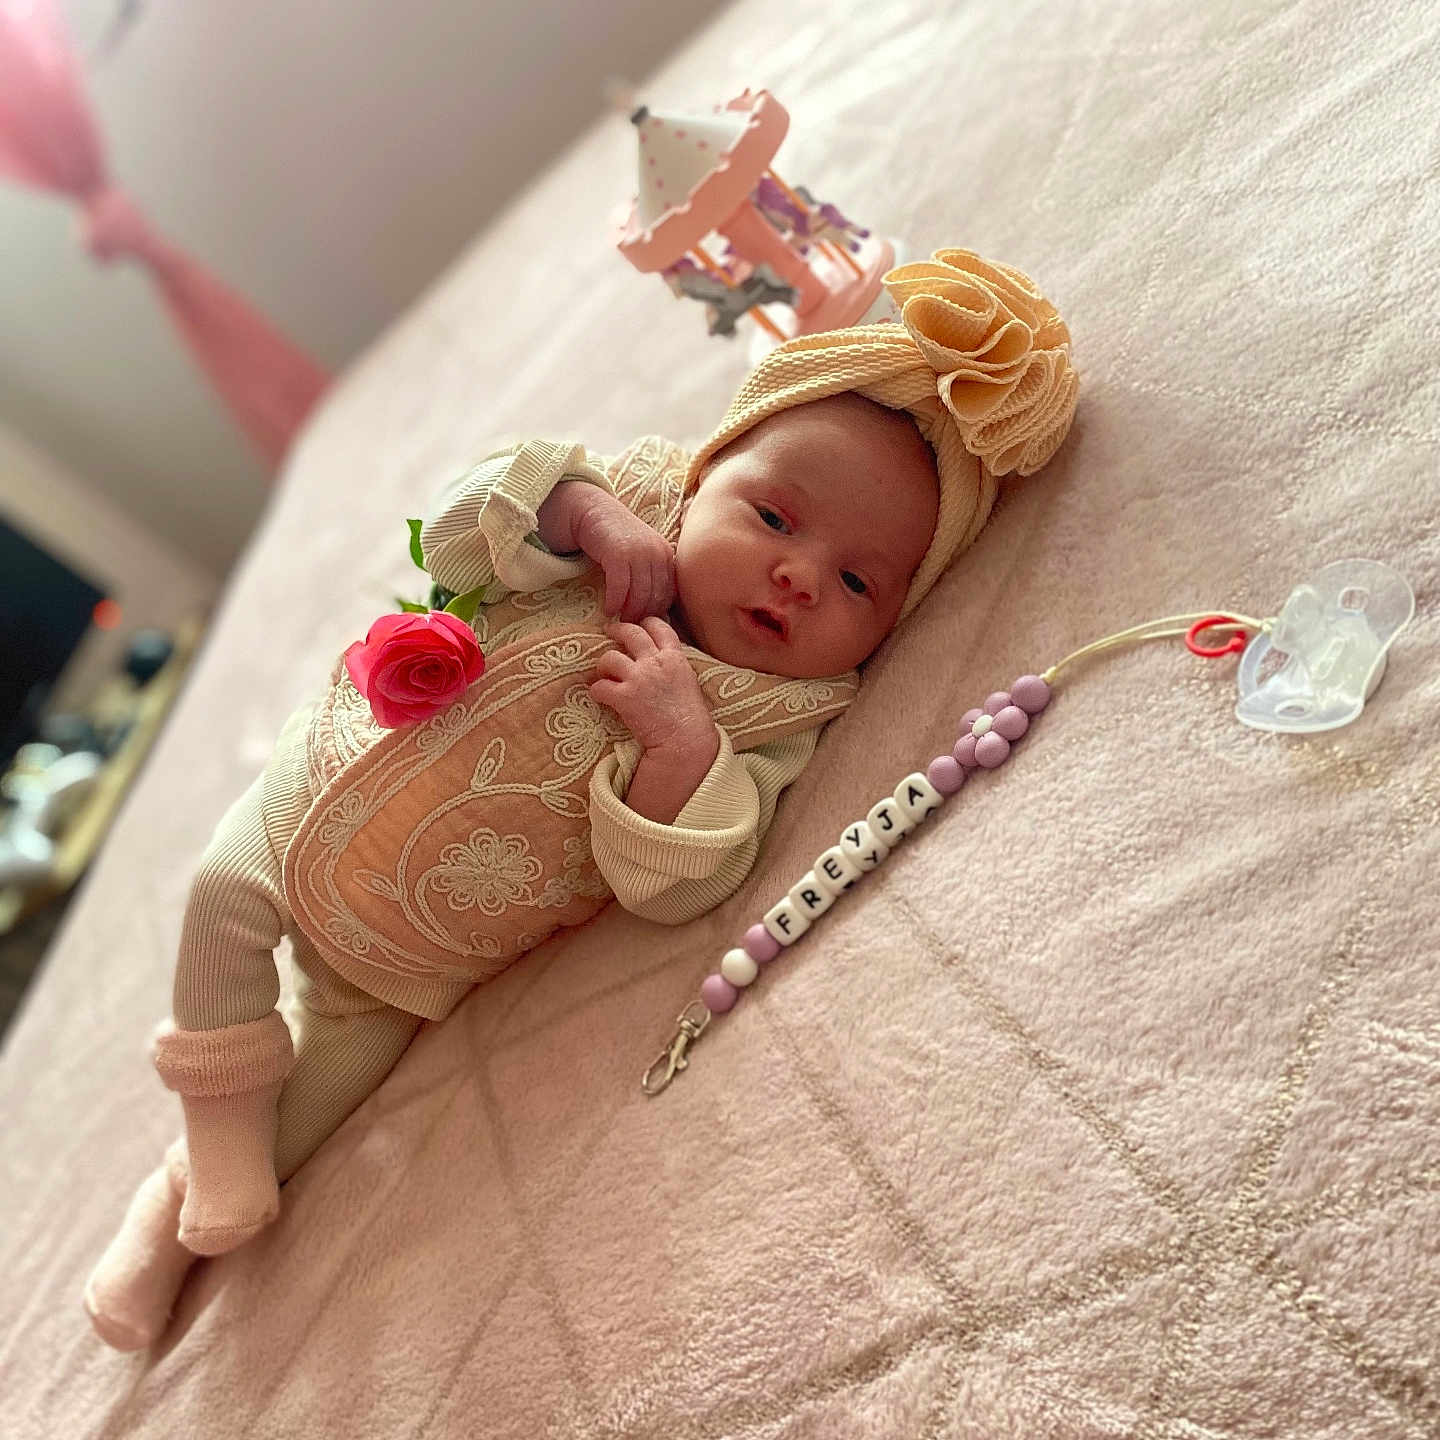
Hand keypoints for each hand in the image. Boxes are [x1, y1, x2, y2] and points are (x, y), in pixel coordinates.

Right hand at [574, 493, 676, 621]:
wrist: (594, 511)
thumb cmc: (617, 538)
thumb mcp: (643, 553)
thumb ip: (651, 574)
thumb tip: (658, 611)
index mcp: (666, 554)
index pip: (669, 592)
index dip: (659, 612)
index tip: (647, 624)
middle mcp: (657, 553)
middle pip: (655, 596)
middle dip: (644, 615)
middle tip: (632, 627)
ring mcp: (638, 553)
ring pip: (639, 595)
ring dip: (630, 612)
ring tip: (621, 621)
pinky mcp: (618, 554)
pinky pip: (620, 587)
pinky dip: (615, 602)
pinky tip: (608, 609)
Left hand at [588, 618, 712, 755]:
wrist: (686, 741)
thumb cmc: (690, 718)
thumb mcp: (688, 682)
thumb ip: (673, 666)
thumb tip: (659, 660)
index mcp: (675, 658)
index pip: (658, 626)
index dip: (645, 623)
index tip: (638, 626)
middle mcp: (656, 662)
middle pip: (631, 633)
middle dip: (617, 630)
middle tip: (609, 632)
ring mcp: (639, 678)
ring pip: (609, 657)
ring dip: (603, 666)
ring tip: (604, 674)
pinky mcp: (624, 697)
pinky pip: (599, 687)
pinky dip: (596, 692)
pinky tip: (600, 697)